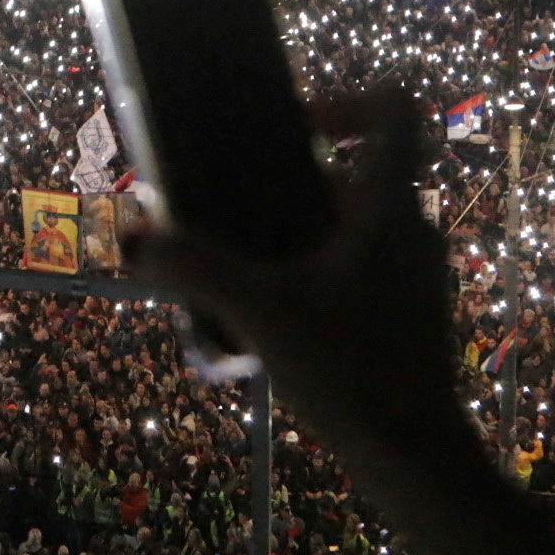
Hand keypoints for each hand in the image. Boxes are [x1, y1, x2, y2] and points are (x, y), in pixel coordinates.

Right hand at [125, 89, 480, 470]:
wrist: (416, 457)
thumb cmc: (351, 371)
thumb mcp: (260, 313)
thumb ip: (194, 269)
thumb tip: (137, 241)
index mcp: (389, 207)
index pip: (397, 109)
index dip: (347, 97)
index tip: (295, 125)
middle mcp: (411, 229)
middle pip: (358, 171)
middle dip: (292, 183)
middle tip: (238, 210)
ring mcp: (417, 274)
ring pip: (356, 225)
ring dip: (301, 234)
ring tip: (249, 271)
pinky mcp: (410, 315)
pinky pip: (361, 268)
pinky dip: (318, 275)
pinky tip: (279, 320)